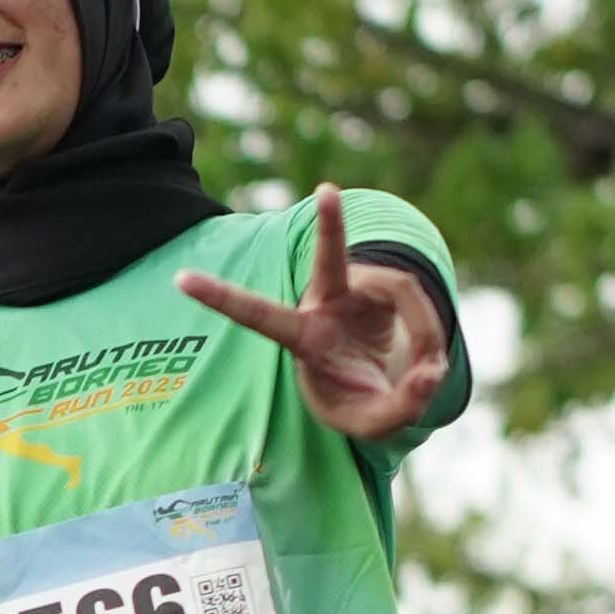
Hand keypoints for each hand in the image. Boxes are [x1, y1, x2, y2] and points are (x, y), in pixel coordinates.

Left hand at [178, 188, 446, 440]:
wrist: (381, 384)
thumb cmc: (359, 403)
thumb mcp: (371, 423)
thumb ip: (400, 407)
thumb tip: (433, 373)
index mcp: (303, 340)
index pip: (258, 317)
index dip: (221, 299)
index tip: (181, 280)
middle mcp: (326, 305)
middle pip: (328, 263)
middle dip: (330, 228)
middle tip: (328, 190)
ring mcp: (361, 289)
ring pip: (402, 291)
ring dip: (425, 333)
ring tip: (429, 375)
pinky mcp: (391, 286)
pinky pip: (421, 298)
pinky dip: (432, 335)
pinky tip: (432, 365)